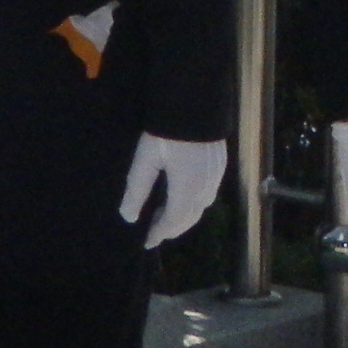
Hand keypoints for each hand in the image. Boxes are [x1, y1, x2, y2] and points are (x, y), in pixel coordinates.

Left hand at [119, 133, 226, 247]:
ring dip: (183, 217)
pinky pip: (207, 194)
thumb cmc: (167, 131)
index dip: (159, 233)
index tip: (147, 243)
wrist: (195, 104)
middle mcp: (205, 188)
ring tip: (164, 217)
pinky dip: (193, 204)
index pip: (172, 221)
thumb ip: (137, 189)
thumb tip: (128, 217)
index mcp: (186, 190)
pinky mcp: (219, 166)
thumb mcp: (146, 159)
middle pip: (189, 218)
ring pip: (200, 208)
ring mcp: (215, 177)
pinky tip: (181, 197)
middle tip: (154, 233)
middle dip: (171, 229)